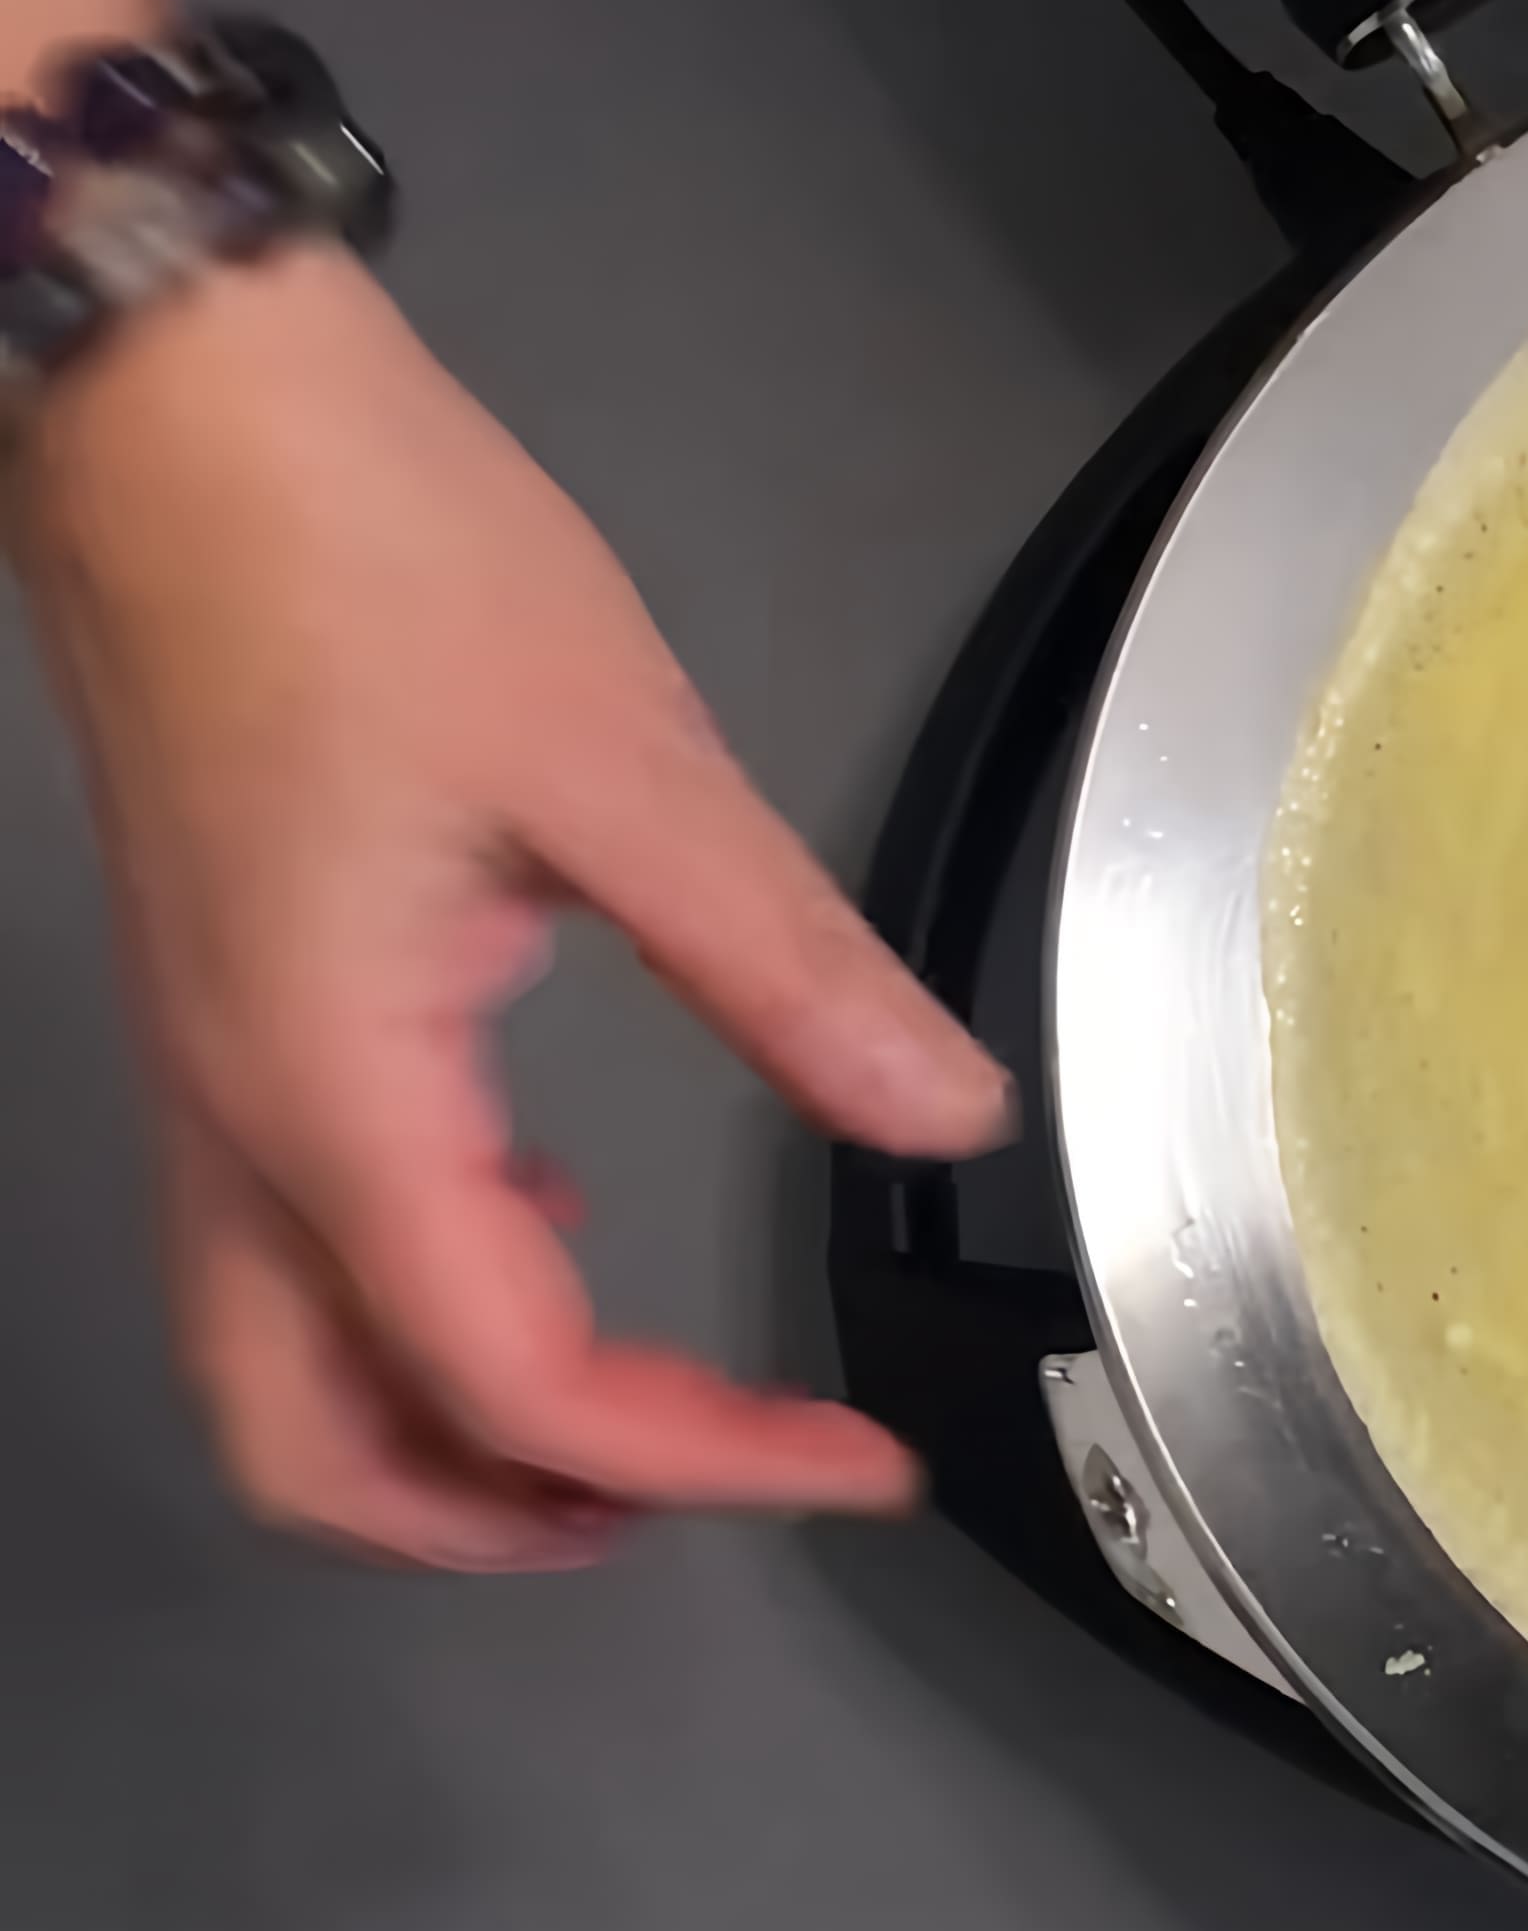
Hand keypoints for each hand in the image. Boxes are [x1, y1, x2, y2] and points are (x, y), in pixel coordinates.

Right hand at [9, 252, 1011, 1569]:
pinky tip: (555, 1223)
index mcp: (336, 1091)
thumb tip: (942, 1111)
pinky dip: (425, 1300)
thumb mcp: (627, 767)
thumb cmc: (379, 564)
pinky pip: (301, 1240)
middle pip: (315, 1450)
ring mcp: (213, 1074)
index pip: (511, 1380)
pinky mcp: (228, 1012)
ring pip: (287, 1364)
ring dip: (453, 1430)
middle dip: (502, 1518)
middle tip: (717, 1479)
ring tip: (653, 1407)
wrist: (182, 411)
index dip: (697, 1460)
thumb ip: (787, 966)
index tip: (860, 1458)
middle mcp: (243, 1123)